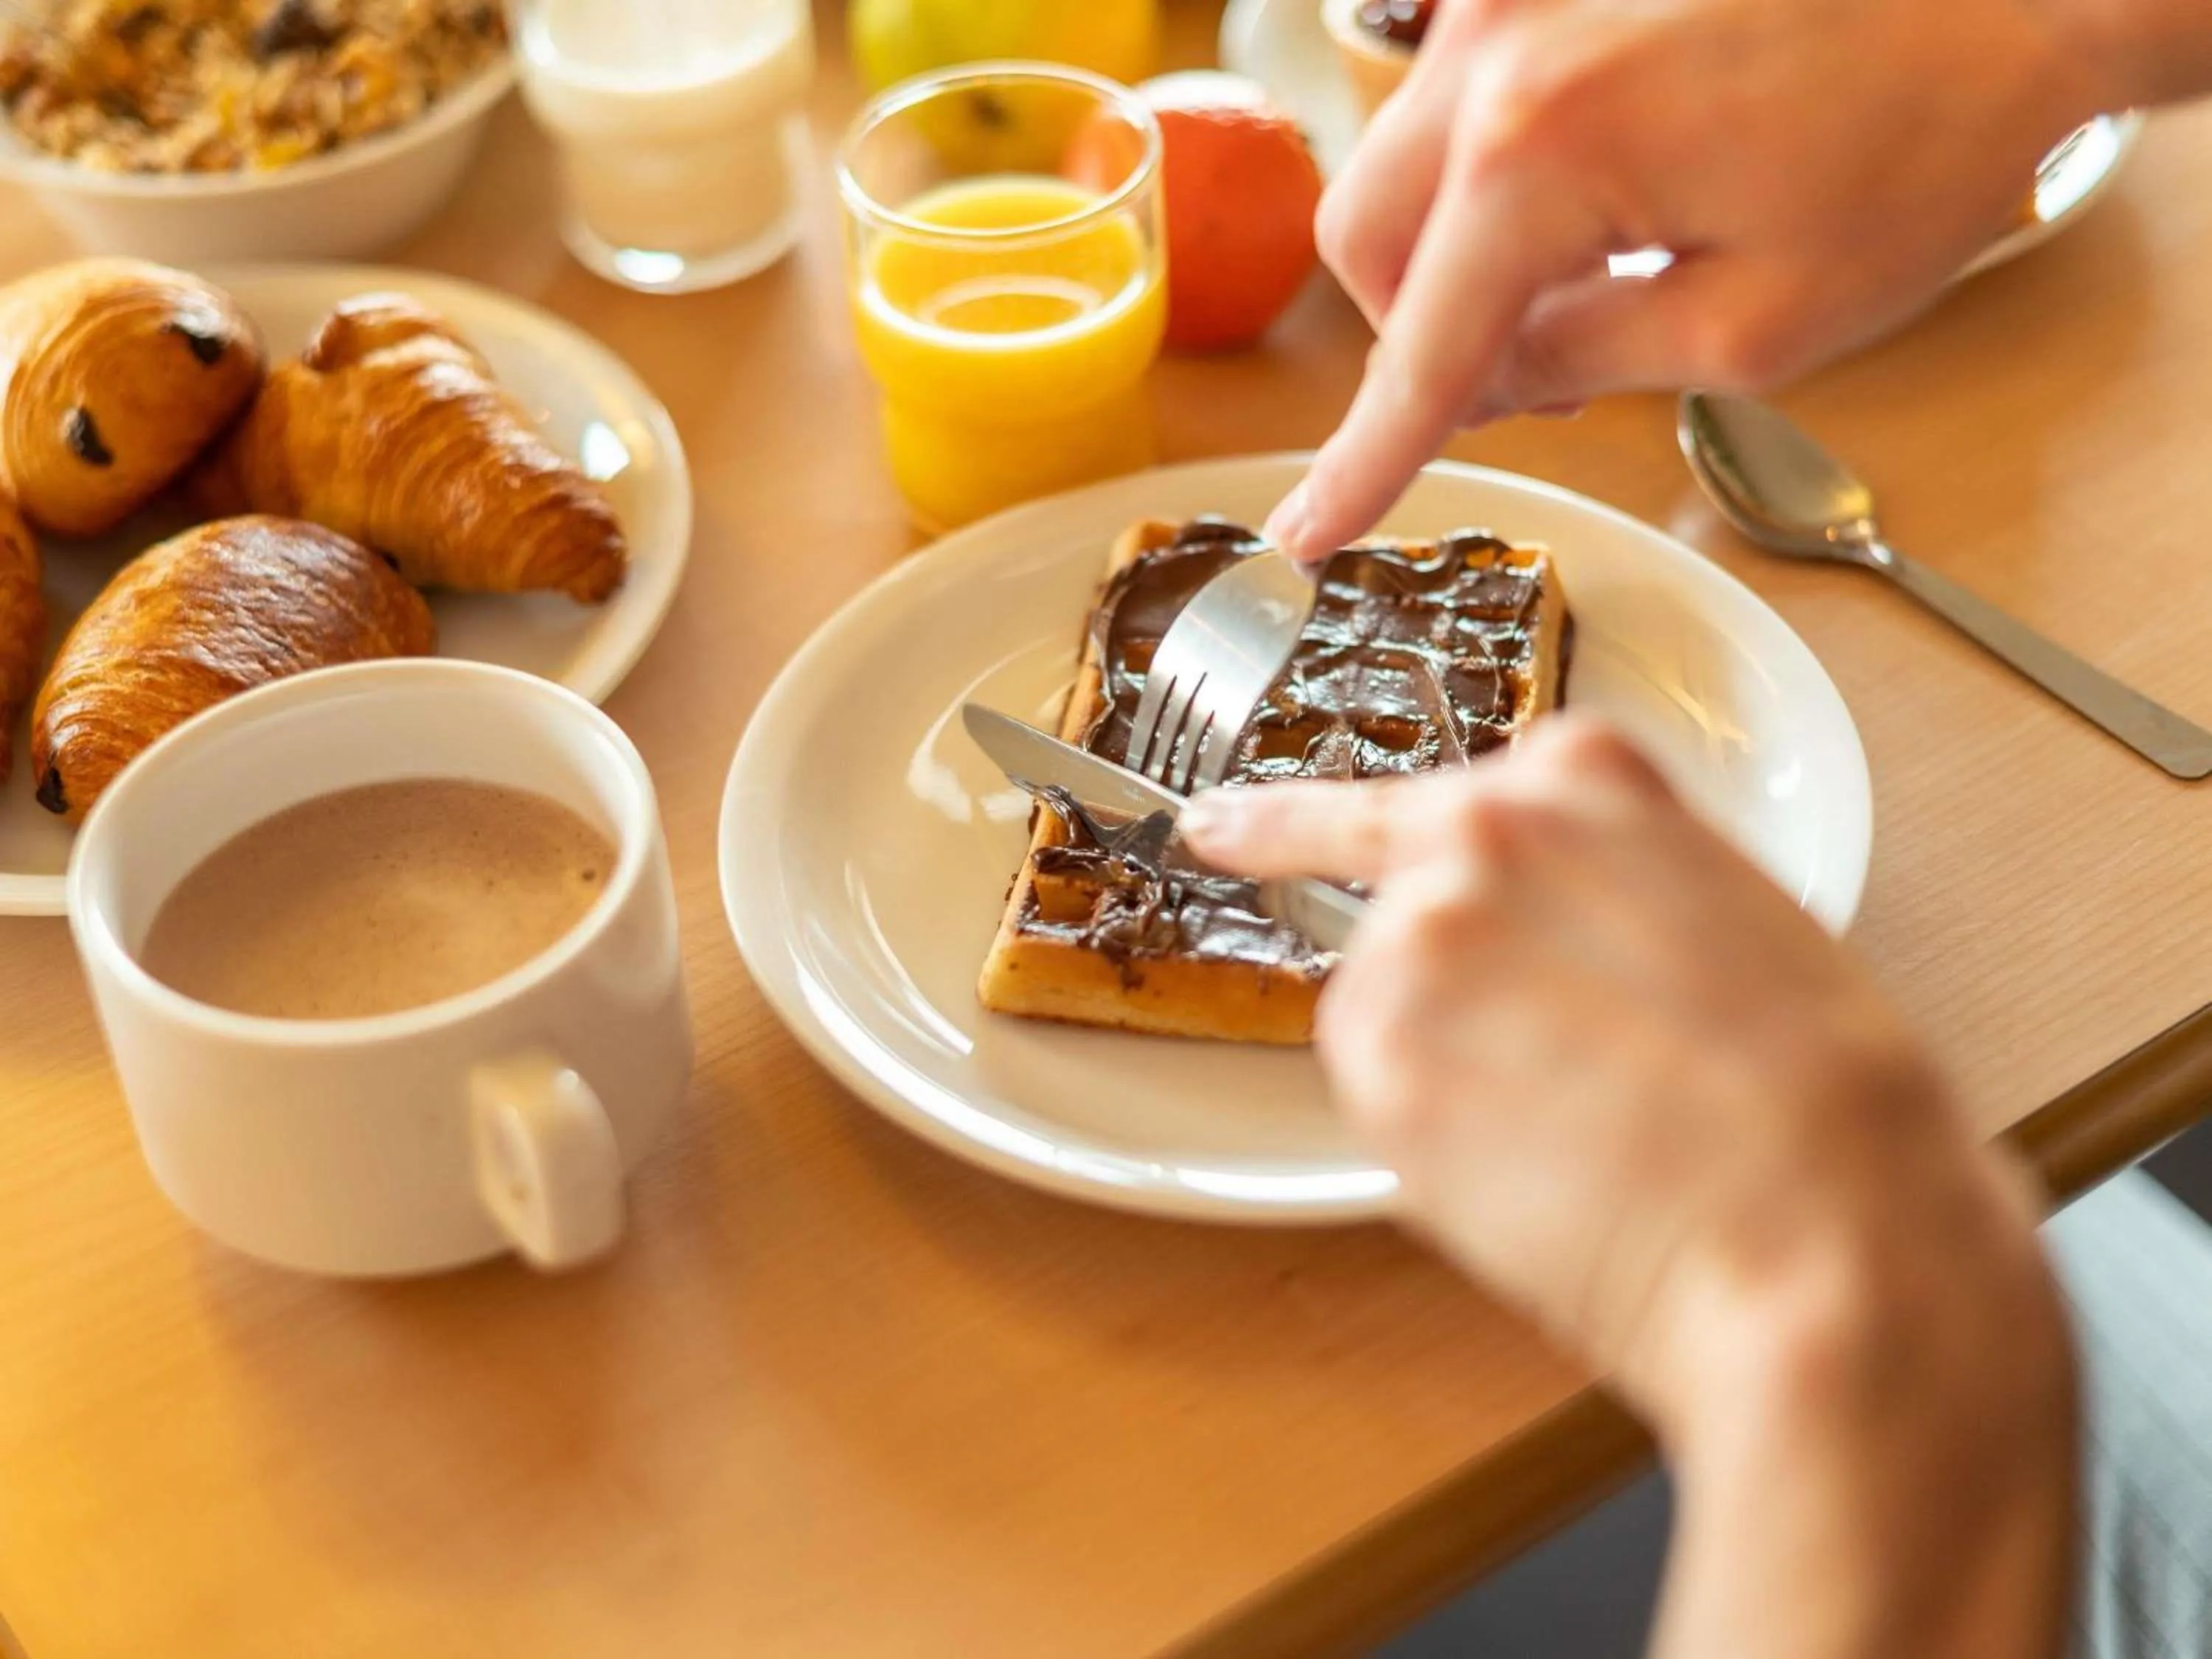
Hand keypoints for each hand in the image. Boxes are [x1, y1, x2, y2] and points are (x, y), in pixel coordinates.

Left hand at [1180, 718, 2076, 1657]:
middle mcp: (1477, 833)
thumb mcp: (1736, 921)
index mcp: (1583, 779)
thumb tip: (1553, 948)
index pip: (1415, 791)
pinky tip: (1539, 1172)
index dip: (1305, 824)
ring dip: (1453, 1073)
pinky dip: (1437, 1143)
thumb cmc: (1825, 1097)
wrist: (1823, 1225)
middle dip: (1450, 989)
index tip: (1218, 828)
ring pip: (1389, 1013)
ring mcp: (1414, 939)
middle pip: (1402, 911)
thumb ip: (1611, 891)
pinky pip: (1382, 1099)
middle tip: (1538, 1072)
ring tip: (1587, 1136)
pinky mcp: (1374, 1056)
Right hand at [1267, 0, 2121, 560]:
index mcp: (1540, 151)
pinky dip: (1494, 170)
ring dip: (1455, 247)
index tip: (1307, 532)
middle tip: (1532, 380)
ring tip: (1587, 277)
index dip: (1364, 461)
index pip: (1416, 350)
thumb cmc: (1920, 138)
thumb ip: (1583, 363)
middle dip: (1417, 328)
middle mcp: (1495, 49)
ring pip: (1401, 163)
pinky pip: (1461, 95)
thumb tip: (1487, 376)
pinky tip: (1601, 188)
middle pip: (1362, 237)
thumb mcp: (1753, 326)